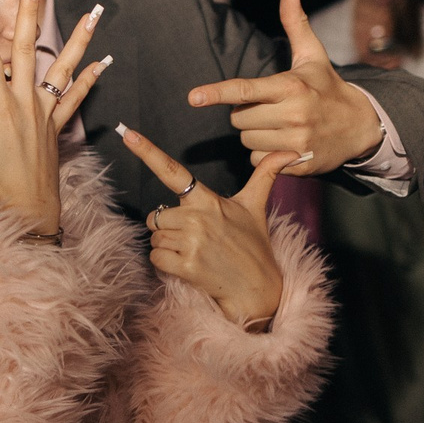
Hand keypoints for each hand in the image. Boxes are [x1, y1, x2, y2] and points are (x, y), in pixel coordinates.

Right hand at [0, 0, 110, 233]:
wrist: (29, 212)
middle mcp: (24, 102)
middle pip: (27, 48)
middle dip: (30, 11)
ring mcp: (44, 112)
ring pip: (62, 67)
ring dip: (79, 38)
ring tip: (94, 12)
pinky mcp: (57, 126)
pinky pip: (76, 98)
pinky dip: (90, 79)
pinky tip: (103, 61)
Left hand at [122, 126, 294, 324]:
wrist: (257, 287)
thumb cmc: (253, 244)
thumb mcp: (256, 206)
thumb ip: (266, 174)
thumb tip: (294, 152)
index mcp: (208, 200)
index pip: (174, 171)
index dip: (149, 152)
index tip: (129, 135)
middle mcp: (197, 218)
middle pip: (156, 215)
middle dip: (167, 227)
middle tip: (194, 236)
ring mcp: (191, 242)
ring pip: (154, 237)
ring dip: (167, 245)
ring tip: (195, 251)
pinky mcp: (185, 266)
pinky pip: (156, 257)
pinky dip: (165, 263)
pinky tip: (187, 264)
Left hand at [188, 0, 386, 177]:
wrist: (361, 126)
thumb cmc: (327, 87)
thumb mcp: (313, 55)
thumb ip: (296, 23)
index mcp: (291, 86)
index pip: (245, 90)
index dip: (217, 92)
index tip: (193, 97)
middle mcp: (293, 114)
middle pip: (238, 119)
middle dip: (246, 114)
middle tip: (269, 108)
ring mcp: (296, 140)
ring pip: (246, 141)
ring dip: (254, 134)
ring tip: (279, 126)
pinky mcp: (298, 163)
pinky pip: (258, 161)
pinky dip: (264, 154)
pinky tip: (283, 143)